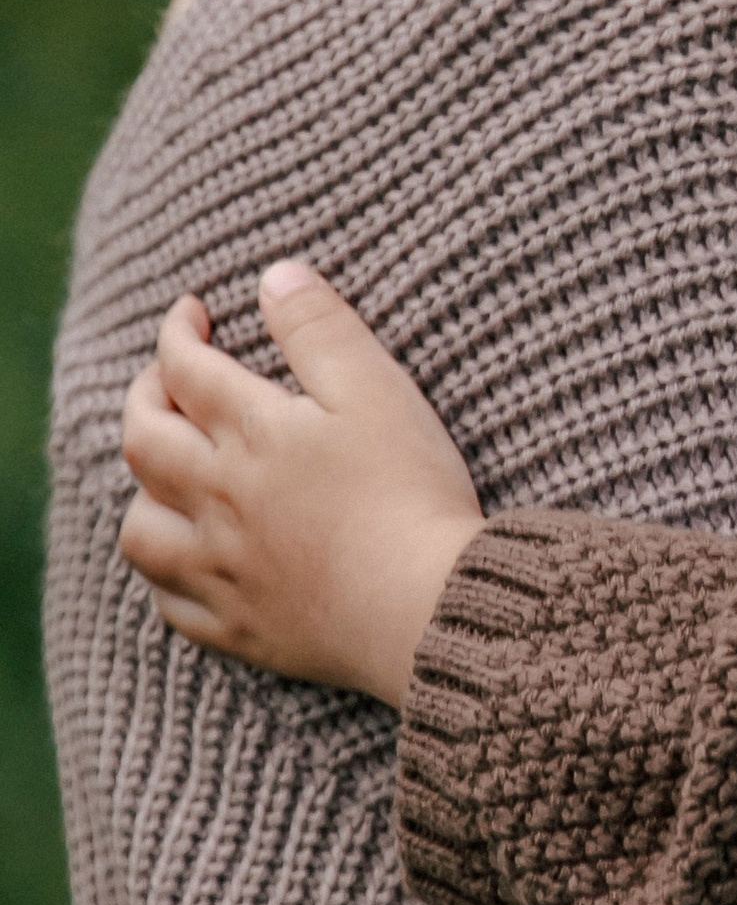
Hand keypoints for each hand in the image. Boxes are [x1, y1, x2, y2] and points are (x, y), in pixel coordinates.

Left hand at [120, 263, 483, 706]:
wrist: (427, 607)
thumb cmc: (411, 493)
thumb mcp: (378, 390)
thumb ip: (322, 329)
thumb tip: (274, 276)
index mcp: (251, 434)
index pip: (186, 368)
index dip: (180, 331)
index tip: (193, 312)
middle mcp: (218, 500)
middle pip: (145, 442)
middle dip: (145, 397)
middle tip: (166, 379)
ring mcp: (222, 570)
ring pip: (141, 530)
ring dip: (144, 492)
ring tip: (169, 476)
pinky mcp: (240, 628)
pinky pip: (174, 605)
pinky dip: (169, 577)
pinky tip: (192, 564)